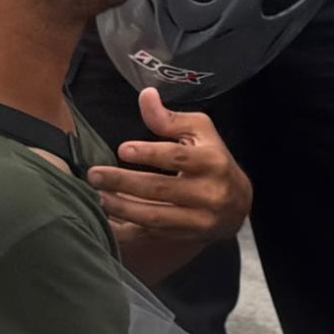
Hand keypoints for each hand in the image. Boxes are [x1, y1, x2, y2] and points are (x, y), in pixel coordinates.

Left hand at [87, 88, 249, 261]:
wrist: (238, 204)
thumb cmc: (214, 160)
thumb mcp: (201, 132)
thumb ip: (170, 118)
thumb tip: (145, 96)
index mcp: (213, 162)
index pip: (178, 157)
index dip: (149, 153)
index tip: (122, 149)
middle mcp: (209, 194)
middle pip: (160, 189)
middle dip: (123, 182)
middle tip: (95, 175)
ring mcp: (199, 220)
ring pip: (154, 217)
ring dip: (121, 207)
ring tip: (98, 195)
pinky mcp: (187, 237)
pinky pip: (151, 236)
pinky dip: (126, 229)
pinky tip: (106, 218)